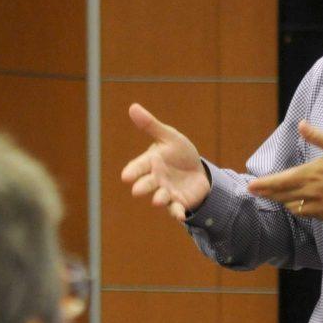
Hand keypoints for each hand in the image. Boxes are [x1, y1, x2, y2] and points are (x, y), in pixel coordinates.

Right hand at [120, 103, 210, 220]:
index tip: (126, 176)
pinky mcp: (179, 201)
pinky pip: (176, 208)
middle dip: (143, 186)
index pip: (139, 166)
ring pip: (161, 197)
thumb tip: (133, 107)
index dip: (133, 171)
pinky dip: (177, 212)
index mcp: (151, 162)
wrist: (196, 170)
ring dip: (159, 199)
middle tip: (137, 190)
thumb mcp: (169, 136)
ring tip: (157, 200)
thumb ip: (151, 125)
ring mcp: (167, 191)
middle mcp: (156, 179)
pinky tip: (181, 215)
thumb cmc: (178, 152)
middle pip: (148, 183)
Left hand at [247, 121, 322, 221]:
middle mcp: (312, 192)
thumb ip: (318, 137)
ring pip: (293, 207)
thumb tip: (301, 124)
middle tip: (256, 191)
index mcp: (312, 173)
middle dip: (268, 193)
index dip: (264, 184)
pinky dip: (299, 208)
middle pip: (282, 196)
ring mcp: (319, 207)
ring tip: (276, 196)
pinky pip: (307, 214)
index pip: (281, 181)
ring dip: (283, 201)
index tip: (250, 186)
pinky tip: (299, 204)